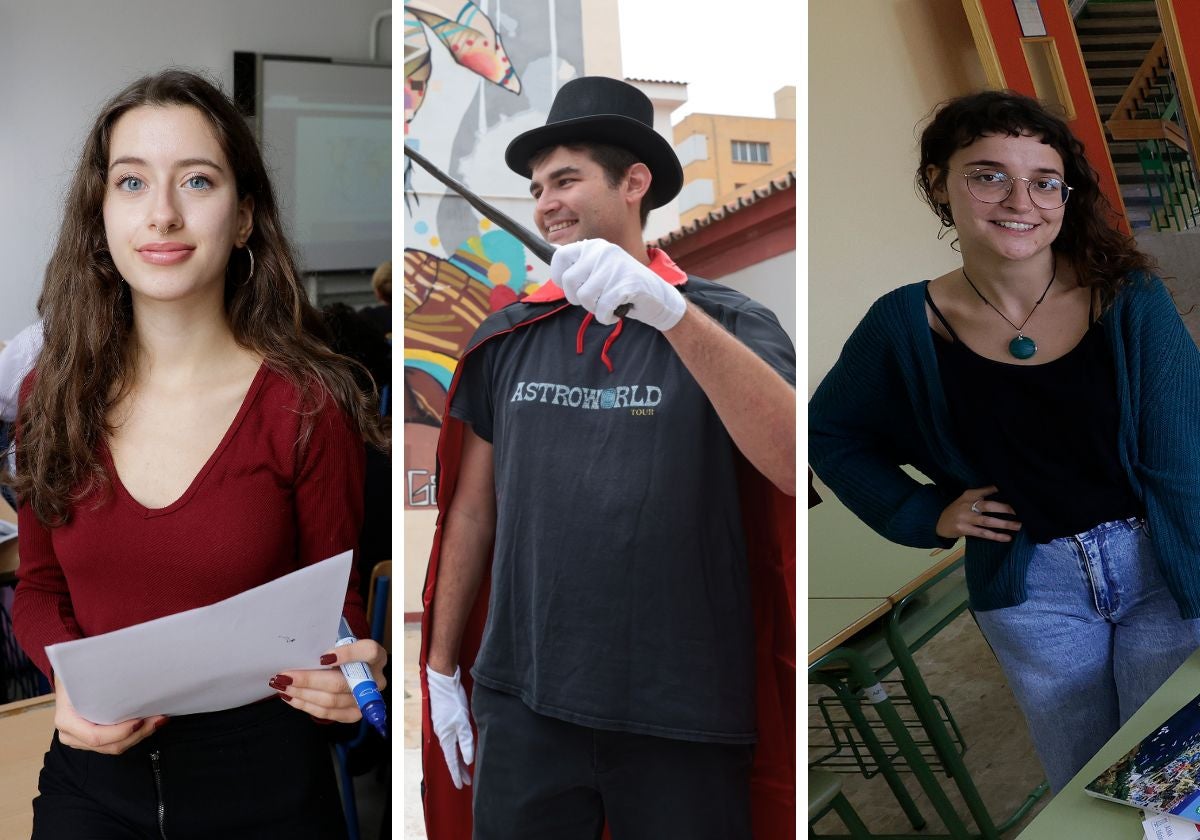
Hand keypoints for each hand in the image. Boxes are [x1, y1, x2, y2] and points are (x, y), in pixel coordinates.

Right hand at [53, 675, 166, 754]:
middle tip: (158, 718)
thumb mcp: (85, 672)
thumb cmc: (78, 673)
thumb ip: (102, 677)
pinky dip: (134, 735)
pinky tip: (148, 724)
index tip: (141, 719)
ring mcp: (81, 740)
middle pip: (109, 745)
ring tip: (157, 720)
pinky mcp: (92, 740)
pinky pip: (116, 744)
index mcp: (66, 719)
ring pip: (115, 747)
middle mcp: (70, 734)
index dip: (121, 731)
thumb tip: (131, 669)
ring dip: (140, 735)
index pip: (95, 736)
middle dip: (138, 734)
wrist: (68, 676)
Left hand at [272, 639, 387, 722]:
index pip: (368, 652)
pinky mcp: (354, 714)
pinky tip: (291, 697)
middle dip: (308, 680)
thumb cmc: (343, 651)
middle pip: (340, 683)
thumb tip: (301, 649)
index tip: (322, 656)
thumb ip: (328, 643)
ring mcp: (365, 700)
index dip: (347, 654)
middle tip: (285, 676)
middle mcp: (375, 680)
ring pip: (331, 701)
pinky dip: (306, 705)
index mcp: (376, 656)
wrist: (352, 668)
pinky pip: (328, 713)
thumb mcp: (341, 641)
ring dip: (303, 694)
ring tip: (283, 686)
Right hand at [426, 665, 473, 788]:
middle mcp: (443, 735)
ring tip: (466, 767)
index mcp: (447, 737)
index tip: (462, 785)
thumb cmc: (452, 701)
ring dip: (458, 758)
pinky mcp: (446, 720)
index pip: (452, 761)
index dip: (457, 773)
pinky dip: (457, 747)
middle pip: (452, 756)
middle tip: (467, 781)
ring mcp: (443, 727)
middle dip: (459, 769)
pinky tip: (461, 747)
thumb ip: (465, 741)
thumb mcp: (462, 721)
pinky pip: (451, 739)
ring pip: (452, 748)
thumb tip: (468, 760)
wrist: (442, 683)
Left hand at [552, 239, 685, 329]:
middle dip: (577, 298)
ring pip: (585, 297)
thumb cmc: (623, 287)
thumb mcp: (599, 271)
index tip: (572, 287)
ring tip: (608, 303)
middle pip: (569, 281)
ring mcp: (615, 266)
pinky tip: (617, 311)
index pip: (559, 257)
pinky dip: (607, 317)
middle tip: (594, 299)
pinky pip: (602, 309)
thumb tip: (551, 251)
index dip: (560, 278)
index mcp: (594, 246)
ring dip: (595, 308)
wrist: (658, 298)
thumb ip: (579, 265)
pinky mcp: (627, 284)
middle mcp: (603, 251)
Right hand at [936, 485, 1021, 541]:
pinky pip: (983, 533)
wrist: (939, 522)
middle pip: (989, 506)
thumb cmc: (958, 510)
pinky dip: (996, 536)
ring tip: (1018, 526)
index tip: (1014, 491)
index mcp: (969, 495)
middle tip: (1021, 511)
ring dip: (1004, 524)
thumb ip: (981, 495)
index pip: (986, 490)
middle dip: (1006, 509)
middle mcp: (967, 505)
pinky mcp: (964, 530)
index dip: (999, 489)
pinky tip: (1007, 537)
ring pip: (988, 521)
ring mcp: (965, 518)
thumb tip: (1003, 492)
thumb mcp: (966, 499)